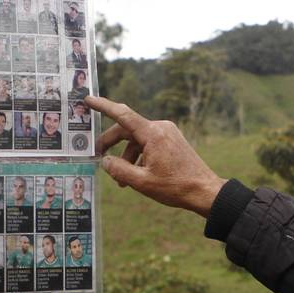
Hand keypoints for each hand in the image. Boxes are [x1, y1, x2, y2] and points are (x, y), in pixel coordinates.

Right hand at [85, 95, 225, 217]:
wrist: (206, 192)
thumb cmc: (176, 187)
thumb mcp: (141, 182)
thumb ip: (119, 170)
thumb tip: (105, 161)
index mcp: (153, 134)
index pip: (122, 115)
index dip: (103, 106)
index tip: (88, 99)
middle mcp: (161, 128)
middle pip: (127, 129)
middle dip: (111, 143)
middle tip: (98, 157)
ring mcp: (168, 133)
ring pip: (138, 140)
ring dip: (126, 156)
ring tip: (121, 180)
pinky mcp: (173, 141)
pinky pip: (149, 144)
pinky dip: (139, 156)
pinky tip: (136, 175)